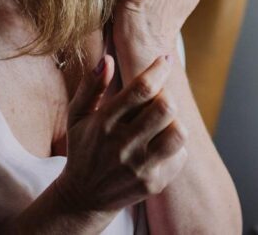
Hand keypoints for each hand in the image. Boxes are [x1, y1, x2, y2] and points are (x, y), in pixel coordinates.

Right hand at [54, 53, 188, 214]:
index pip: (141, 89)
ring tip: (160, 122)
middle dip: (167, 94)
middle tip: (158, 97)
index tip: (166, 60)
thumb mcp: (77, 115)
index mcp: (104, 123)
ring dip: (174, 121)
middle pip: (165, 108)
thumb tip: (107, 59)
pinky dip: (174, 145)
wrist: (84, 198)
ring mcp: (140, 167)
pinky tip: (157, 145)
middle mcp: (123, 146)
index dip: (158, 69)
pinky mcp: (154, 184)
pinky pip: (180, 154)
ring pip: (178, 132)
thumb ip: (91, 86)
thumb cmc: (84, 148)